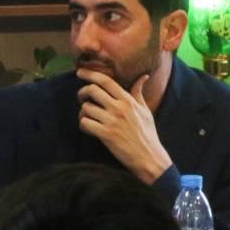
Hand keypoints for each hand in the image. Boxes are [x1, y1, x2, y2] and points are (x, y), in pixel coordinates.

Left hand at [76, 68, 171, 182]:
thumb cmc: (147, 134)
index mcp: (128, 100)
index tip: (80, 72)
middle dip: (82, 93)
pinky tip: (88, 128)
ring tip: (87, 118)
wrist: (149, 157)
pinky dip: (83, 125)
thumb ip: (138, 93)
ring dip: (82, 113)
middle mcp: (119, 108)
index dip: (90, 74)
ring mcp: (112, 121)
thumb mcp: (145, 111)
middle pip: (92, 90)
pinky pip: (85, 123)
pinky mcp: (106, 135)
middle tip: (82, 99)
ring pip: (86, 108)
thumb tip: (143, 77)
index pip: (106, 81)